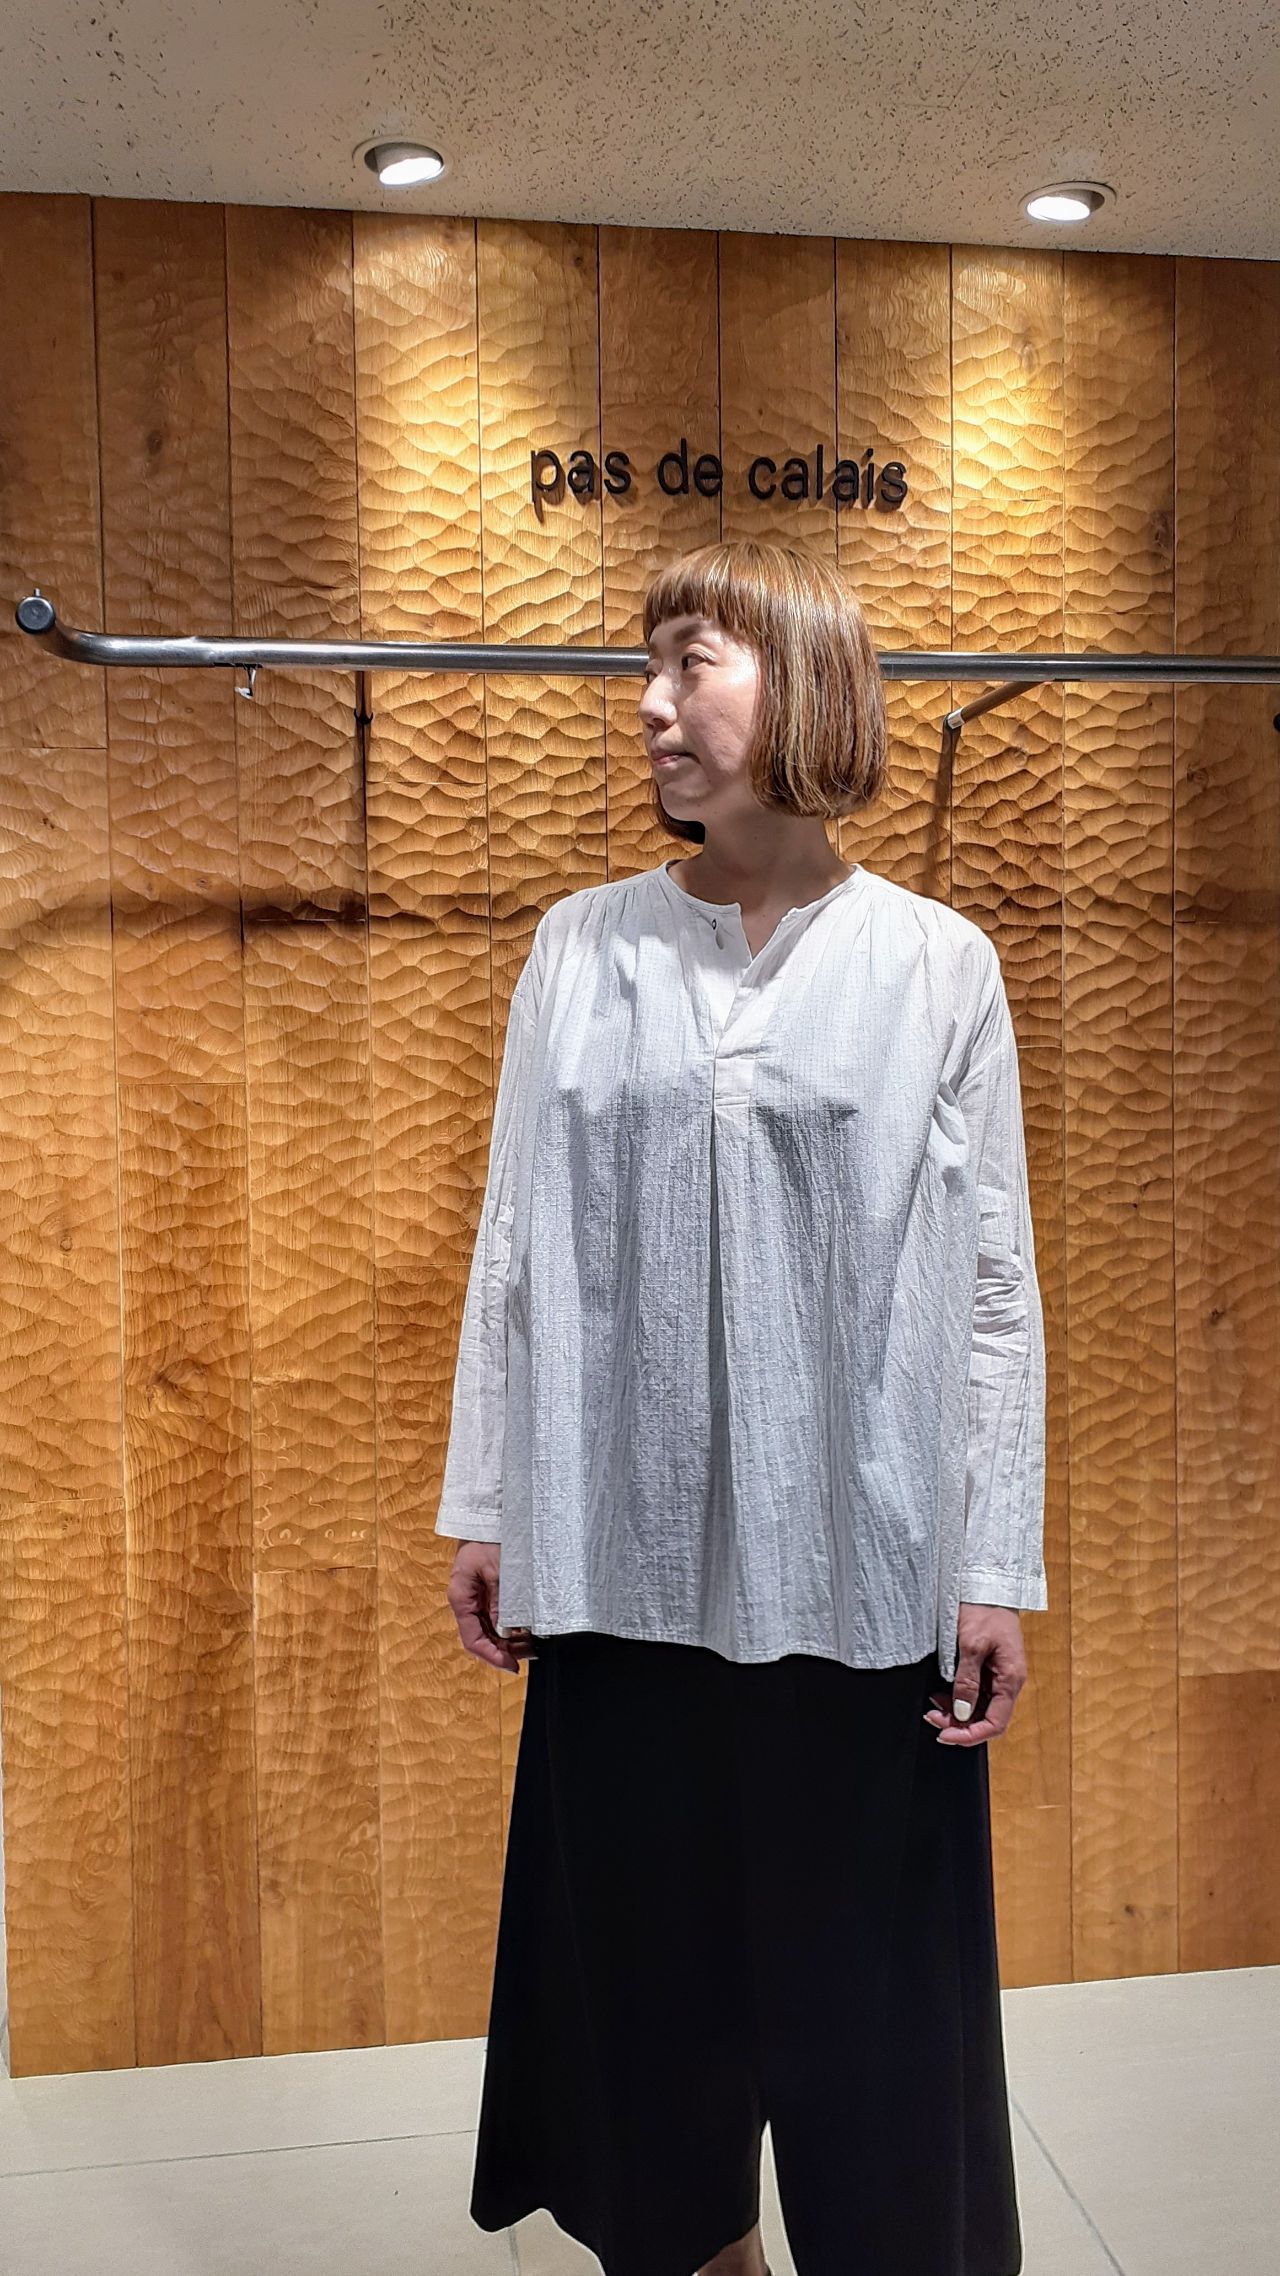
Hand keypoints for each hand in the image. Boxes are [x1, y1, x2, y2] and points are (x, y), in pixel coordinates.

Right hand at [444, 1540, 537, 1674]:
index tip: (511, 1665)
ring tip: (532, 1646)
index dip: (491, 1656)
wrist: (484, 1520)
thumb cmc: (487, 1540)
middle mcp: (466, 1604)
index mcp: (461, 1600)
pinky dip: (510, 1628)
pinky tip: (526, 1632)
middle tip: (529, 1655)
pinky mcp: (487, 1596)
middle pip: (482, 1639)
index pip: (473, 1639)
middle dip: (504, 1651)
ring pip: (490, 1632)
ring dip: (508, 1642)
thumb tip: (507, 1629)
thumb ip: (501, 1600)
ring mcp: (476, 1601)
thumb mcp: (496, 1569)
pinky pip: (496, 1619)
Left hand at [923, 1603, 1025, 1744]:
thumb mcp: (971, 1644)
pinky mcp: (988, 1668)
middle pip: (985, 1718)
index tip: (944, 1735)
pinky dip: (957, 1698)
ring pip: (978, 1708)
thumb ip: (967, 1681)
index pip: (995, 1723)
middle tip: (931, 1717)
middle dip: (958, 1724)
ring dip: (956, 1713)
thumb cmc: (983, 1610)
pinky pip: (975, 1693)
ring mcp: (998, 1676)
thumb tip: (962, 1713)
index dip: (970, 1735)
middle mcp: (1007, 1682)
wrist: (987, 1584)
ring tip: (932, 1706)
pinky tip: (940, 1693)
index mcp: (1010, 1679)